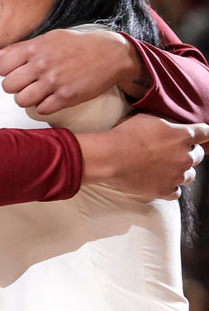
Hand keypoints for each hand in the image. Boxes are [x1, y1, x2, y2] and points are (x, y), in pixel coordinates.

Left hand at [0, 29, 147, 114]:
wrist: (109, 54)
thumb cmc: (75, 45)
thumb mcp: (46, 39)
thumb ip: (17, 49)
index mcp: (34, 48)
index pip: (2, 67)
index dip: (6, 72)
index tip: (16, 72)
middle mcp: (42, 64)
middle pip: (9, 86)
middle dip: (15, 87)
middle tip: (26, 84)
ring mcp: (54, 82)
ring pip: (22, 100)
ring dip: (26, 99)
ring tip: (36, 93)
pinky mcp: (67, 97)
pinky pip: (41, 110)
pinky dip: (42, 107)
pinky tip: (50, 98)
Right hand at [76, 113, 208, 199]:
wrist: (111, 157)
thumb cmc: (126, 134)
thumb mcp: (146, 118)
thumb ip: (166, 124)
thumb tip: (171, 127)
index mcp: (182, 136)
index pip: (205, 133)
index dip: (203, 132)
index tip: (201, 134)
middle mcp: (185, 157)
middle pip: (199, 155)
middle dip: (190, 151)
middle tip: (174, 150)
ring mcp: (177, 176)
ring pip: (190, 176)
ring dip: (181, 170)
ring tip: (165, 167)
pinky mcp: (165, 191)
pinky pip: (176, 191)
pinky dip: (171, 186)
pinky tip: (160, 180)